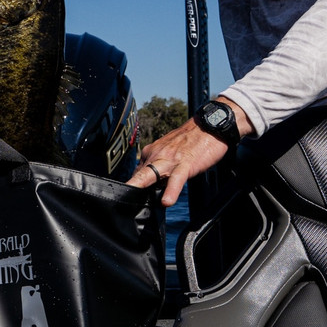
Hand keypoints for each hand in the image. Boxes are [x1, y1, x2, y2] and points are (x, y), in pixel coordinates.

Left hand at [127, 97, 252, 205]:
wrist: (210, 125)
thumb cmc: (192, 141)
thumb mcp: (170, 152)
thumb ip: (160, 166)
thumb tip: (152, 184)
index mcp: (152, 152)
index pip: (137, 172)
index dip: (132, 186)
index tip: (124, 198)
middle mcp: (157, 154)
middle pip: (139, 173)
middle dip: (127, 186)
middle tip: (115, 198)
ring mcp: (170, 159)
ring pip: (152, 174)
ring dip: (140, 185)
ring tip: (132, 199)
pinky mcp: (186, 164)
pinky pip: (177, 179)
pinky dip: (171, 191)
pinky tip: (167, 201)